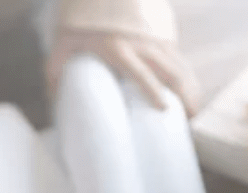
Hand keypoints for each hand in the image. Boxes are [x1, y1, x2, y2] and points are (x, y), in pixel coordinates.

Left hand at [47, 28, 199, 115]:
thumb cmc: (78, 18)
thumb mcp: (61, 44)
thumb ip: (56, 72)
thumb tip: (54, 104)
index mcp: (117, 47)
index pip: (141, 73)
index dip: (154, 91)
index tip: (165, 110)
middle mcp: (141, 42)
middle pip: (170, 71)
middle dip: (184, 95)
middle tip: (188, 119)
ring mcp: (154, 36)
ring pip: (180, 63)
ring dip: (191, 86)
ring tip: (193, 109)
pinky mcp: (162, 31)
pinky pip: (179, 55)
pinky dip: (187, 72)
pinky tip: (191, 88)